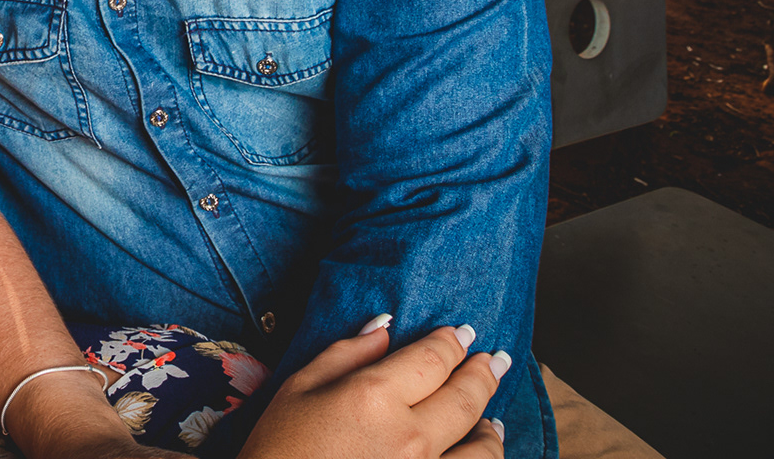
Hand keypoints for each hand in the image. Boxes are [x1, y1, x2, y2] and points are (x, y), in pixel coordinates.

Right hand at [238, 319, 506, 458]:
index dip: (451, 342)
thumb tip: (384, 327)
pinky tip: (481, 452)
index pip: (431, 359)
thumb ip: (346, 354)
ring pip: (481, 449)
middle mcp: (409, 437)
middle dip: (483, 373)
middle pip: (464, 399)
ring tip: (491, 417)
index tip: (462, 333)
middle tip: (495, 360)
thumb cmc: (278, 448)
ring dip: (490, 426)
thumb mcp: (299, 389)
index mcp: (373, 397)